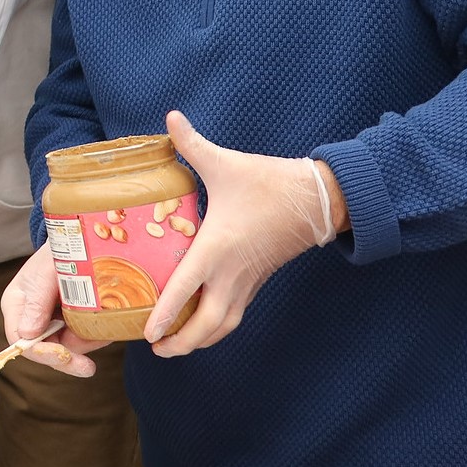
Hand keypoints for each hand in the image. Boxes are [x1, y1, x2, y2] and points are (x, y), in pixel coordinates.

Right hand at [1, 243, 104, 376]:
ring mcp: (52, 321)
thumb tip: (27, 335)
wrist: (81, 240)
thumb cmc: (58, 251)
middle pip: (44, 350)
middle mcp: (31, 318)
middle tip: (88, 368)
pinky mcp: (71, 322)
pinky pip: (83, 337)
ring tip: (104, 330)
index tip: (64, 356)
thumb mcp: (45, 272)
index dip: (40, 352)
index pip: (19, 339)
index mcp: (17, 306)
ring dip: (87, 343)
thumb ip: (36, 301)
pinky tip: (106, 325)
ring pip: (68, 347)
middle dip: (68, 357)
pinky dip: (95, 335)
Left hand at [144, 110, 340, 356]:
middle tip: (155, 348)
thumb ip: (191, 144)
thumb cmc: (268, 182)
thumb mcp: (225, 163)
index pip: (187, 287)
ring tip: (174, 346)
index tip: (149, 332)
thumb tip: (170, 118)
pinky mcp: (258, 281)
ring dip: (200, 340)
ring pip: (224, 324)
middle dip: (181, 342)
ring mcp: (248, 280)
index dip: (167, 313)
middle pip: (208, 323)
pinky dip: (217, 327)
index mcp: (218, 246)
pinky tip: (202, 327)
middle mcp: (233, 271)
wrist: (317, 198)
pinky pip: (235, 313)